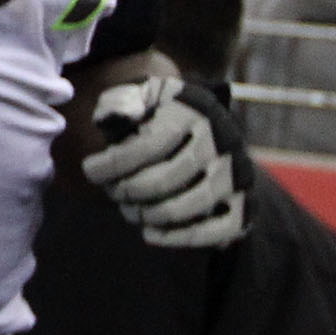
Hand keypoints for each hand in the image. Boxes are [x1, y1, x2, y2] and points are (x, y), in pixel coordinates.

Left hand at [85, 76, 253, 248]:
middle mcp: (223, 141)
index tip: (90, 171)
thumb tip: (116, 116)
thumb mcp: (137, 96)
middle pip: (166, 180)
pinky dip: (180, 238)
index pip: (148, 146)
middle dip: (128, 191)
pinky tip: (150, 233)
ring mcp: (238, 175)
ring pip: (190, 207)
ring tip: (128, 210)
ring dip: (149, 215)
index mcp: (192, 111)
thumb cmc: (156, 115)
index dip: (113, 164)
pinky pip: (216, 231)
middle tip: (112, 192)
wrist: (203, 130)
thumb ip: (120, 102)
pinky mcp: (245, 204)